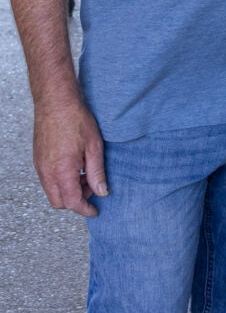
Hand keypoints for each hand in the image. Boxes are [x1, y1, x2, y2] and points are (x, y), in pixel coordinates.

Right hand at [33, 97, 107, 216]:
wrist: (56, 101)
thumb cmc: (75, 118)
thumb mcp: (94, 146)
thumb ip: (97, 172)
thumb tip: (102, 191)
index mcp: (62, 170)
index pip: (72, 202)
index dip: (85, 209)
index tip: (94, 210)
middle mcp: (47, 172)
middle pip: (59, 202)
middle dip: (76, 201)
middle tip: (92, 187)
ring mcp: (40, 166)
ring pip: (52, 191)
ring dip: (68, 190)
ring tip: (85, 173)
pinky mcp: (38, 159)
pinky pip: (48, 180)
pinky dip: (61, 181)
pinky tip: (74, 166)